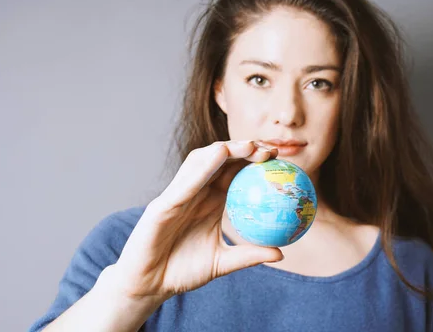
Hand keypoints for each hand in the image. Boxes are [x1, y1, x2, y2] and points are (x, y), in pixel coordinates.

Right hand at [107, 141, 282, 303]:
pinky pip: (183, 184)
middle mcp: (195, 191)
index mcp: (210, 200)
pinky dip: (201, 169)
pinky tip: (218, 158)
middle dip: (244, 147)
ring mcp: (177, 195)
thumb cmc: (183, 271)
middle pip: (219, 159)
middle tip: (269, 148)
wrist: (150, 286)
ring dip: (224, 150)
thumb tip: (281, 253)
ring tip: (248, 146)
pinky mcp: (162, 205)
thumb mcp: (223, 262)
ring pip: (200, 162)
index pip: (234, 171)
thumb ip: (249, 255)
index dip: (255, 159)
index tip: (279, 158)